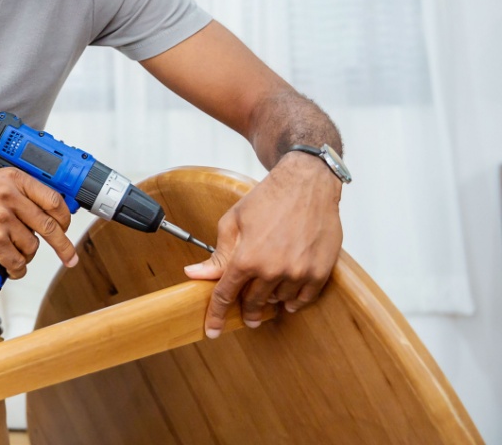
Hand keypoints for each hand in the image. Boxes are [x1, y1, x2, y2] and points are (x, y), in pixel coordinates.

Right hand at [0, 168, 78, 278]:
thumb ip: (18, 192)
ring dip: (27, 256)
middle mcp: (10, 197)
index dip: (65, 218)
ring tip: (15, 255)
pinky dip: (17, 269)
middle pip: (49, 226)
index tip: (67, 228)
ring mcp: (2, 220)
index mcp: (13, 179)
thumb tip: (45, 211)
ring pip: (32, 247)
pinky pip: (17, 262)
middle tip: (68, 257)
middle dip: (63, 246)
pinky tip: (11, 268)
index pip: (53, 199)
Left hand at [183, 152, 342, 337]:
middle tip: (246, 317)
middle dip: (246, 311)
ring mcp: (298, 272)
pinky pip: (304, 298)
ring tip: (268, 292)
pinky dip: (294, 301)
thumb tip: (195, 274)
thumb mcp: (232, 223)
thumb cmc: (268, 199)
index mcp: (246, 258)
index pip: (226, 295)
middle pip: (253, 302)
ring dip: (271, 300)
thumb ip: (217, 255)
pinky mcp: (320, 272)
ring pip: (279, 301)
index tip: (212, 331)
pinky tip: (289, 298)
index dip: (216, 315)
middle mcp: (273, 269)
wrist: (307, 185)